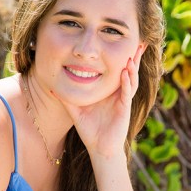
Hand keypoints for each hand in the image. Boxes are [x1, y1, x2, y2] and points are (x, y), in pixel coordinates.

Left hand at [52, 45, 143, 160]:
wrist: (99, 149)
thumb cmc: (90, 131)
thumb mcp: (75, 111)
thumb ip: (66, 99)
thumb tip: (51, 88)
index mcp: (109, 92)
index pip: (117, 71)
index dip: (121, 58)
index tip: (121, 43)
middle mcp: (118, 94)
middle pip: (129, 72)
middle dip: (134, 58)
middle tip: (139, 42)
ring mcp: (122, 101)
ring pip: (131, 80)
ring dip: (132, 67)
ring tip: (133, 53)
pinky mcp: (124, 109)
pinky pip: (126, 93)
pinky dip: (126, 82)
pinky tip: (125, 72)